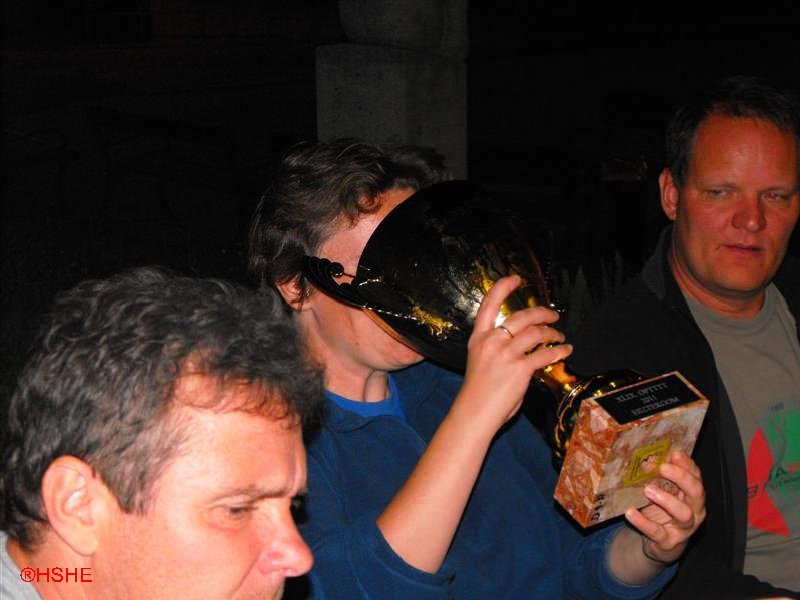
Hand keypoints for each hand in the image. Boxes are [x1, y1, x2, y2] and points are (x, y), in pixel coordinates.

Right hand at [456, 275, 572, 431]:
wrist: (474, 413)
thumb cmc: (477, 393)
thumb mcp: (479, 362)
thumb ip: (498, 350)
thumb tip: (523, 348)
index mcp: (478, 338)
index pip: (488, 304)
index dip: (504, 287)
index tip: (516, 278)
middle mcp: (492, 341)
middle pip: (522, 316)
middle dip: (542, 312)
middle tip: (552, 314)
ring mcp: (506, 354)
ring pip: (537, 332)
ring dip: (553, 332)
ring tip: (560, 336)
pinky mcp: (520, 369)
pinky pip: (546, 354)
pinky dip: (559, 351)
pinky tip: (565, 351)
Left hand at [625, 450, 705, 563]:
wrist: (659, 542)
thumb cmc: (662, 510)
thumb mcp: (663, 491)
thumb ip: (659, 476)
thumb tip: (647, 458)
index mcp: (693, 494)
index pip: (696, 476)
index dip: (686, 464)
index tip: (673, 453)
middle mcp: (695, 510)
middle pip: (696, 492)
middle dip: (681, 477)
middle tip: (662, 468)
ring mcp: (684, 528)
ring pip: (684, 514)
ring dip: (666, 500)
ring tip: (647, 490)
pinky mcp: (669, 542)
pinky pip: (657, 532)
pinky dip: (643, 522)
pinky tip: (630, 513)